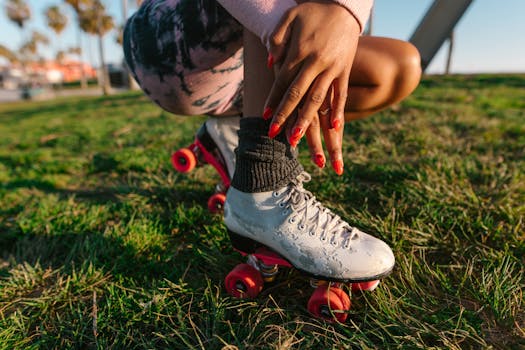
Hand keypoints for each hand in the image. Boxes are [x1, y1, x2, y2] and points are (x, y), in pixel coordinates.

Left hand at [264, 1, 359, 173]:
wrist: (345, 6)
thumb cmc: (313, 12)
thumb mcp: (290, 16)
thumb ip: (277, 38)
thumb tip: (270, 63)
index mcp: (301, 51)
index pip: (283, 81)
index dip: (273, 99)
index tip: (264, 116)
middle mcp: (317, 63)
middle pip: (298, 94)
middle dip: (285, 115)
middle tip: (273, 134)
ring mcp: (333, 68)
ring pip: (318, 98)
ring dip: (306, 120)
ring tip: (295, 139)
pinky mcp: (345, 71)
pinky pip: (341, 94)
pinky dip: (338, 111)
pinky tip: (333, 128)